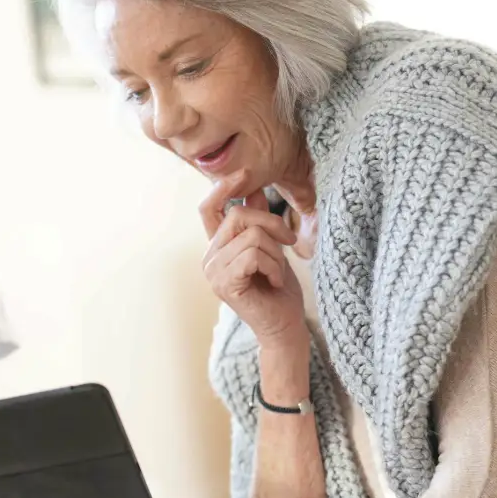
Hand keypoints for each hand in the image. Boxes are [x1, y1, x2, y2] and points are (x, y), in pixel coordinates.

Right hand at [199, 184, 306, 346]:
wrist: (284, 325)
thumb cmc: (279, 289)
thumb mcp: (272, 248)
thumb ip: (259, 222)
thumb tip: (252, 190)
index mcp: (218, 246)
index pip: (209, 208)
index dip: (223, 187)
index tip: (245, 172)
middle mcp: (210, 257)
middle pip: (239, 215)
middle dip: (272, 225)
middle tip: (288, 244)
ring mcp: (214, 271)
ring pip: (251, 236)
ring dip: (275, 253)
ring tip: (277, 272)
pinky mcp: (224, 283)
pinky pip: (253, 255)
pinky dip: (273, 266)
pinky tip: (274, 281)